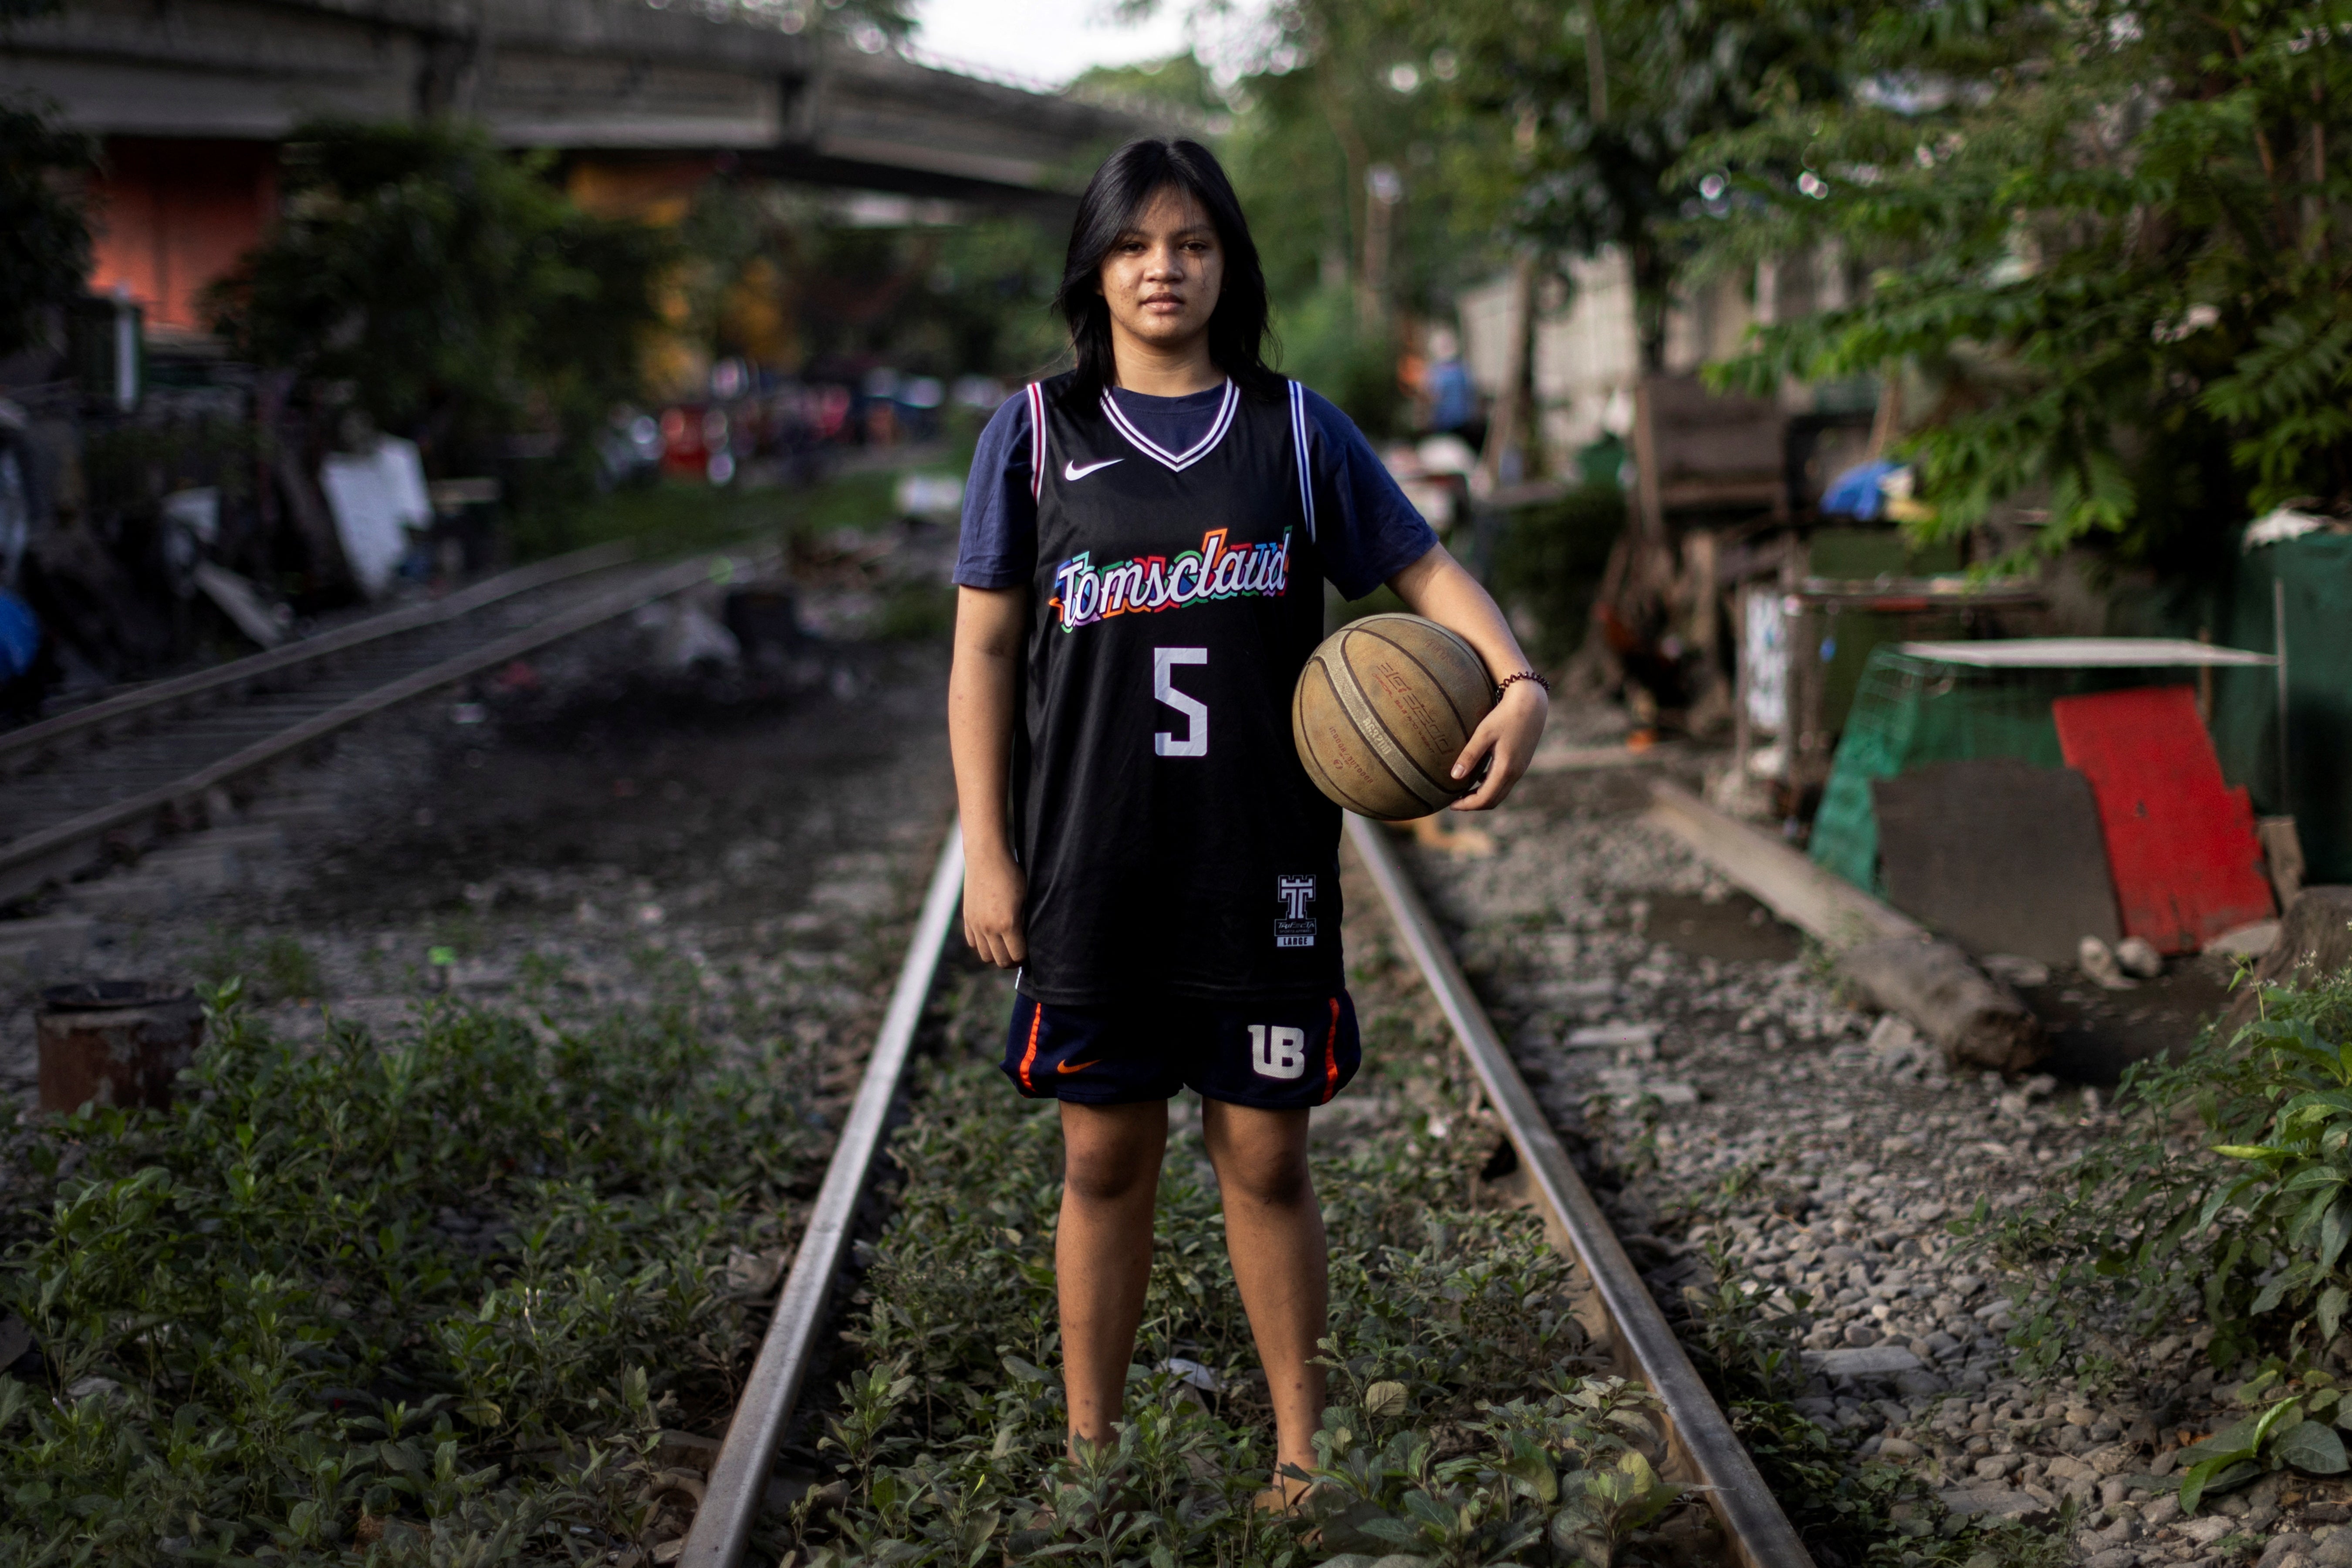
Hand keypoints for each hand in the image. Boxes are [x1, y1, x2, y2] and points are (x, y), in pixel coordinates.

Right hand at [963, 846, 1026, 967]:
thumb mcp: (1026, 898)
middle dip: (1012, 961)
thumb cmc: (1011, 875)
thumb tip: (1027, 939)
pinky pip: (974, 943)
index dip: (1025, 958)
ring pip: (985, 956)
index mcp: (1008, 924)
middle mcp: (989, 928)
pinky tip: (992, 935)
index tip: (1030, 953)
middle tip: (1020, 954)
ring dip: (996, 955)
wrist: (986, 857)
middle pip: (1001, 961)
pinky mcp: (968, 919)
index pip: (1017, 956)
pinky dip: (983, 944)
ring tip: (1006, 946)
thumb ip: (1025, 921)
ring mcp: (976, 925)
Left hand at [1448, 680, 1547, 811]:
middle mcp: (1515, 773)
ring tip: (1463, 792)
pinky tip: (1477, 778)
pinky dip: (1490, 786)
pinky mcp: (1521, 762)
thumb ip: (1469, 756)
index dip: (1467, 805)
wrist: (1531, 703)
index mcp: (1505, 769)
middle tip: (1454, 801)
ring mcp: (1520, 769)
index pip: (1484, 799)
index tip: (1450, 804)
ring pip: (1500, 793)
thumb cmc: (1504, 715)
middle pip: (1493, 800)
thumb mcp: (1483, 734)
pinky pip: (1505, 783)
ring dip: (1482, 796)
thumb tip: (1454, 777)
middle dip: (1474, 804)